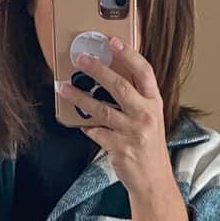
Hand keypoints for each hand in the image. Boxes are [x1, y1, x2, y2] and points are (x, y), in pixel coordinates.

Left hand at [57, 36, 172, 196]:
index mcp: (154, 103)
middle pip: (120, 86)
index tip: (113, 42)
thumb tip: (110, 79)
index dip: (129, 54)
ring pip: (102, 109)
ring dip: (80, 97)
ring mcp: (132, 132)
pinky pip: (96, 133)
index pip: (144, 71)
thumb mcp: (150, 118)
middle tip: (81, 60)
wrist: (153, 179)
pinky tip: (79, 122)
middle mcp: (145, 114)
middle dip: (98, 70)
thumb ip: (136, 100)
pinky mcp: (119, 148)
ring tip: (65, 89)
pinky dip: (86, 127)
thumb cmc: (149, 146)